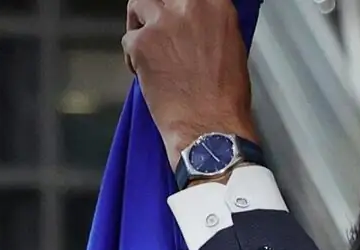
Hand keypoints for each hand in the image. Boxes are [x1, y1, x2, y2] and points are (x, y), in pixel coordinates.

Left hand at [123, 0, 257, 164]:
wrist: (210, 127)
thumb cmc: (226, 97)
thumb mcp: (231, 47)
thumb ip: (210, 24)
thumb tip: (196, 23)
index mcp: (216, 5)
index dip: (178, 4)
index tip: (176, 11)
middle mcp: (188, 5)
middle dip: (157, 8)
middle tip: (158, 25)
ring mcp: (162, 22)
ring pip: (138, 5)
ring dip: (139, 22)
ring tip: (145, 43)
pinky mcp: (140, 42)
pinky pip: (128, 40)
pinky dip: (133, 56)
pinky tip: (145, 72)